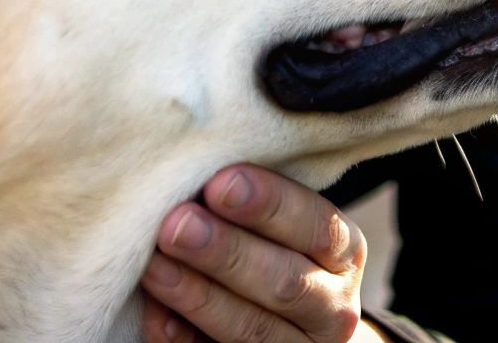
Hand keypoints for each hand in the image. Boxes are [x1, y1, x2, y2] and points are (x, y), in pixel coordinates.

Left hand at [140, 163, 370, 342]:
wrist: (298, 326)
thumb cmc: (278, 251)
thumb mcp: (289, 226)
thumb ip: (255, 204)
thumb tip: (198, 171)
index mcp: (343, 253)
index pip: (316, 226)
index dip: (270, 204)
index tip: (220, 182)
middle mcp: (333, 306)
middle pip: (285, 282)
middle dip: (226, 251)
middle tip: (176, 224)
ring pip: (251, 328)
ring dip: (198, 295)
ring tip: (154, 264)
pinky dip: (184, 338)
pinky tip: (156, 315)